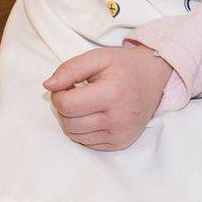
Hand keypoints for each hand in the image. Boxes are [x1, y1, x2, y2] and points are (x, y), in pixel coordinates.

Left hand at [44, 45, 173, 151]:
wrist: (153, 79)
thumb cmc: (123, 66)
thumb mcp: (97, 57)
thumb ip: (70, 69)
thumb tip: (48, 86)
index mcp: (112, 94)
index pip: (67, 105)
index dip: (58, 95)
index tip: (65, 85)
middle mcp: (118, 119)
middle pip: (68, 123)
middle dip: (63, 108)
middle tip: (74, 93)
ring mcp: (120, 134)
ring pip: (75, 136)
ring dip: (71, 120)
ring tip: (83, 103)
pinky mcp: (120, 143)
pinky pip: (87, 143)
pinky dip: (83, 130)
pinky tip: (93, 114)